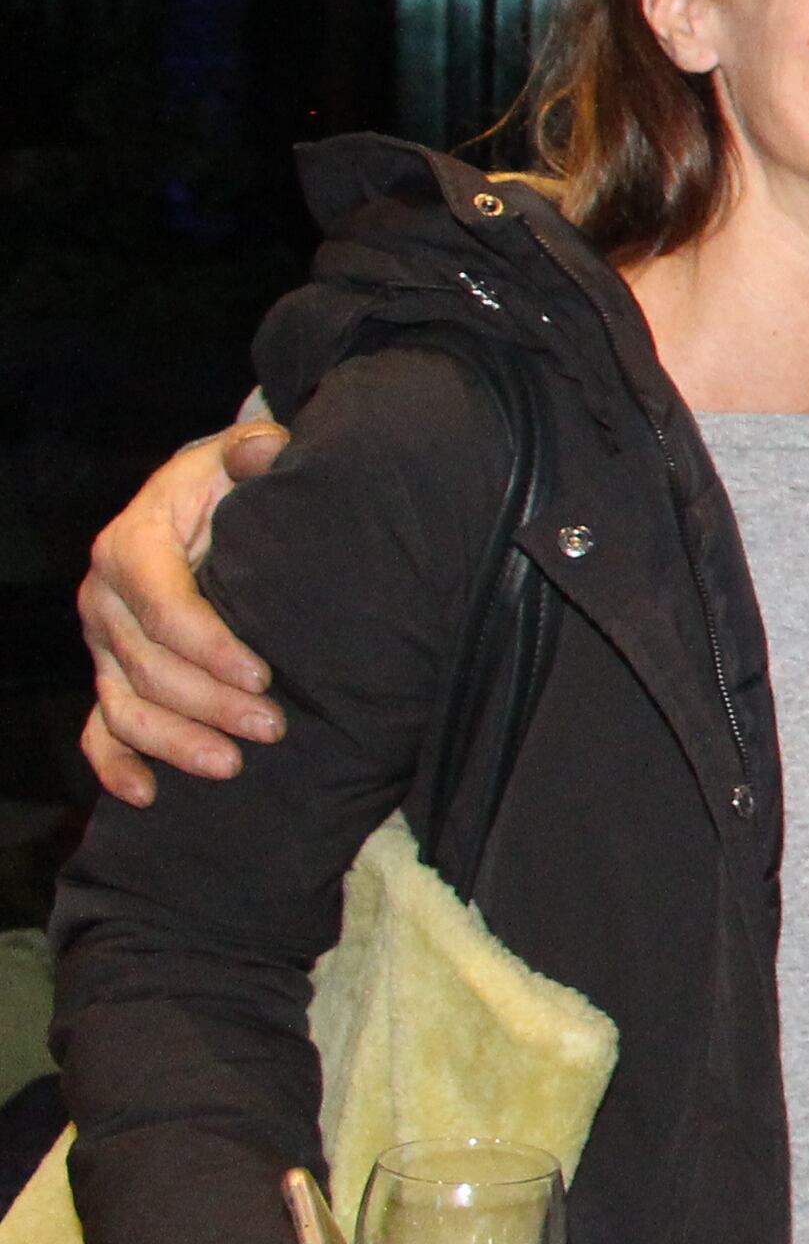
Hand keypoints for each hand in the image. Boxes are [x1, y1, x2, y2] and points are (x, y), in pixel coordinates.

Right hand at [76, 424, 289, 803]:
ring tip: (232, 766)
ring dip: (174, 743)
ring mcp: (102, 647)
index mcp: (132, 546)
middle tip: (272, 728)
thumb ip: (254, 456)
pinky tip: (147, 796)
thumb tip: (263, 448)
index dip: (209, 646)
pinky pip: (100, 730)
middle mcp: (105, 601)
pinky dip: (117, 766)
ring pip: (124, 707)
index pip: (162, 606)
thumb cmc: (230, 485)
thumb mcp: (241, 460)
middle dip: (208, 704)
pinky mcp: (110, 677)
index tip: (263, 674)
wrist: (203, 504)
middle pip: (147, 666)